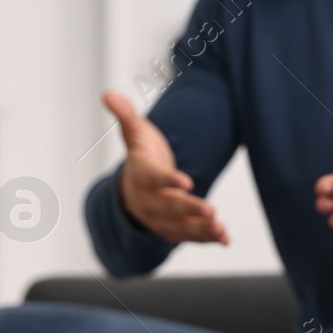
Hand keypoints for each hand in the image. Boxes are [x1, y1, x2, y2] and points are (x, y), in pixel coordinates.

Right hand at [103, 90, 228, 244]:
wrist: (134, 187)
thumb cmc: (141, 157)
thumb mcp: (135, 134)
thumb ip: (127, 116)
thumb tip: (108, 94)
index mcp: (141, 175)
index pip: (153, 178)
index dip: (168, 180)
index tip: (186, 182)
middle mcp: (147, 200)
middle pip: (167, 207)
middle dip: (189, 209)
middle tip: (210, 210)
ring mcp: (159, 217)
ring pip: (178, 227)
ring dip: (199, 230)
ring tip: (220, 228)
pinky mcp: (171, 229)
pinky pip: (187, 237)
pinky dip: (205, 239)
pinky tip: (225, 239)